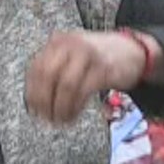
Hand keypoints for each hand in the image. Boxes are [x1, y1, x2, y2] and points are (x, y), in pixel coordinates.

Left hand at [26, 30, 148, 123]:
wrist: (132, 50)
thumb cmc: (98, 58)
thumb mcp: (72, 57)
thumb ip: (54, 70)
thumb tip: (34, 99)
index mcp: (58, 43)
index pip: (36, 68)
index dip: (32, 92)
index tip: (33, 110)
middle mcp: (70, 45)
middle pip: (47, 75)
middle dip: (43, 101)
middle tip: (46, 118)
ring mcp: (87, 55)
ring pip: (65, 85)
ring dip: (60, 108)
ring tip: (60, 120)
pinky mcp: (103, 68)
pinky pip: (83, 91)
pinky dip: (75, 108)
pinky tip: (73, 116)